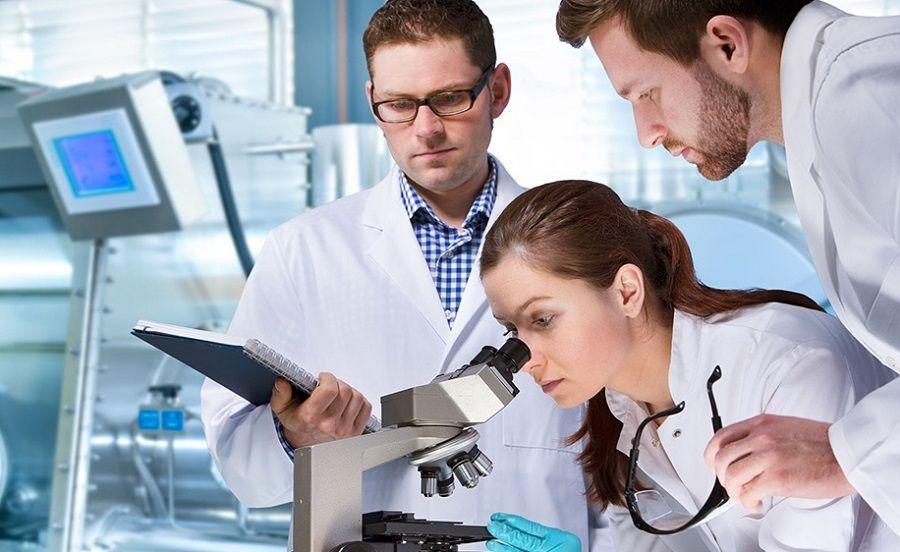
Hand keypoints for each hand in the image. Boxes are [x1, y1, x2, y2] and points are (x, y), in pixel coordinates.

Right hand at [270, 372, 371, 448]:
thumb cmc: (298, 423)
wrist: (307, 444)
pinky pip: (366, 408)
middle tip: (329, 387)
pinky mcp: (356, 433)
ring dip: (349, 392)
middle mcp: (329, 425)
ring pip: (357, 397)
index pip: (330, 389)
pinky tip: (347, 404)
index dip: (328, 378)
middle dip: (337, 383)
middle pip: (345, 391)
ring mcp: (344, 431)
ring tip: (337, 396)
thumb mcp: (283, 408)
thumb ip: (280, 394)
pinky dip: (359, 402)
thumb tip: (281, 382)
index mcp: (311, 417)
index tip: (323, 378)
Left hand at [486, 513, 579, 551]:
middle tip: (492, 526)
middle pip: (522, 541)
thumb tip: (516, 527)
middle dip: (505, 532)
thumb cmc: (570, 551)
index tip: (500, 518)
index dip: (512, 522)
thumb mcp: (559, 538)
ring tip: (492, 542)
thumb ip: (541, 534)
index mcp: (556, 539)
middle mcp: (548, 550)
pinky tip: (503, 551)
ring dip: (503, 548)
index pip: (529, 528)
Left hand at [704, 414, 854, 511]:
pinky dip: (747, 503)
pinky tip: (756, 503)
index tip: (716, 467)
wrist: (846, 454)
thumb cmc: (821, 443)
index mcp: (761, 424)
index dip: (712, 456)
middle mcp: (761, 437)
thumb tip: (741, 455)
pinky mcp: (777, 478)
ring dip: (733, 491)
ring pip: (731, 476)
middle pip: (721, 458)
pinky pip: (748, 493)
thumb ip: (760, 436)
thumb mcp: (784, 427)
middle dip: (721, 476)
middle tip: (731, 485)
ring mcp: (768, 456)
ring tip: (745, 496)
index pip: (720, 437)